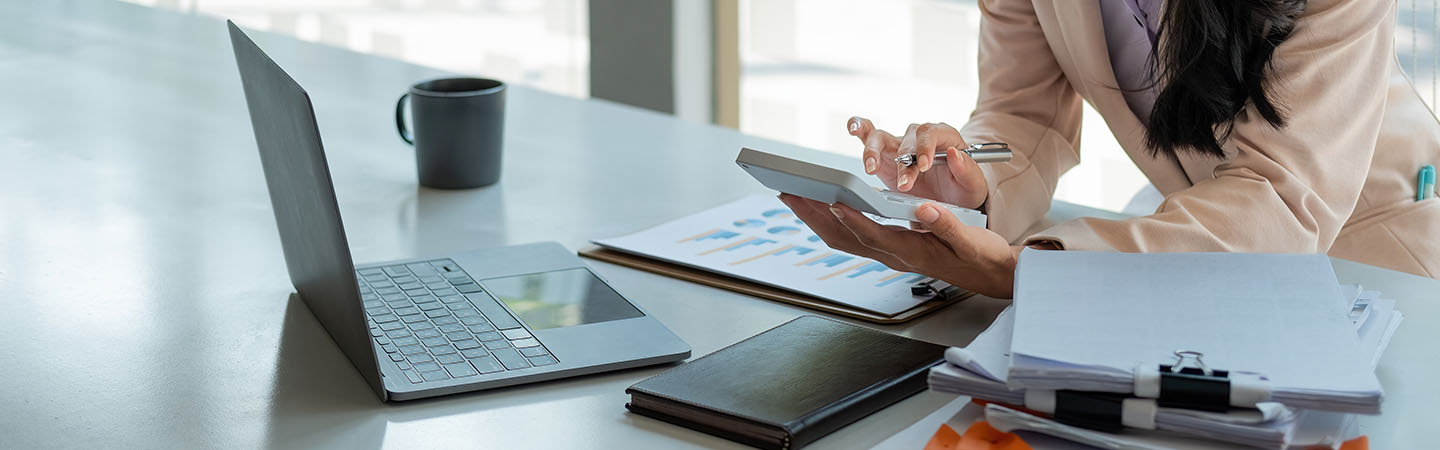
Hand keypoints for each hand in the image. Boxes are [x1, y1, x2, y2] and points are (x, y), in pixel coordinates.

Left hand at [778, 193, 1019, 297]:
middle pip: (844, 237)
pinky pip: (852, 236)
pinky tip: (821, 205)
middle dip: (814, 215)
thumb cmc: (982, 257)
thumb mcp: (972, 241)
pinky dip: (832, 220)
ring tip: (793, 194)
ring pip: (842, 238)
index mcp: (912, 251)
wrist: (991, 275)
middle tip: (789, 192)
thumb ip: (948, 225)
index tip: (833, 202)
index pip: (874, 235)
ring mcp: (889, 253)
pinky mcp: (890, 248)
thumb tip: (925, 209)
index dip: (852, 219)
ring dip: (815, 217)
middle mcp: (894, 255)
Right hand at [848, 117, 989, 208]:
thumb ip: (967, 170)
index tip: (923, 166)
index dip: (925, 147)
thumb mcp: (973, 186)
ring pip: (882, 136)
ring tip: (871, 169)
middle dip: (904, 163)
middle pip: (906, 139)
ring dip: (874, 151)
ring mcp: (899, 143)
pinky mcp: (883, 153)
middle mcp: (920, 136)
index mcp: (945, 138)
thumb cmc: (962, 191)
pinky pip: (868, 134)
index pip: (932, 133)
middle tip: (905, 185)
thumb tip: (954, 154)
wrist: (949, 202)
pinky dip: (859, 128)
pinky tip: (852, 129)